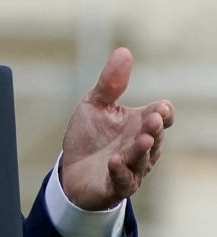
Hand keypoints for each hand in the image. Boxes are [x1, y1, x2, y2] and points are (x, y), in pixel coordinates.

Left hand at [60, 47, 173, 210]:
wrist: (72, 168)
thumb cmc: (90, 134)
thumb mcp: (95, 104)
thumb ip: (111, 83)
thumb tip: (124, 51)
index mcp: (139, 124)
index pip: (161, 116)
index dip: (163, 112)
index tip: (160, 107)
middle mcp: (140, 146)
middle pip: (153, 137)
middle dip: (154, 129)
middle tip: (154, 119)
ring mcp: (130, 167)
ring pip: (141, 160)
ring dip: (141, 150)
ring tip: (142, 139)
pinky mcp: (115, 185)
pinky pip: (123, 181)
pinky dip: (120, 172)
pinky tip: (115, 161)